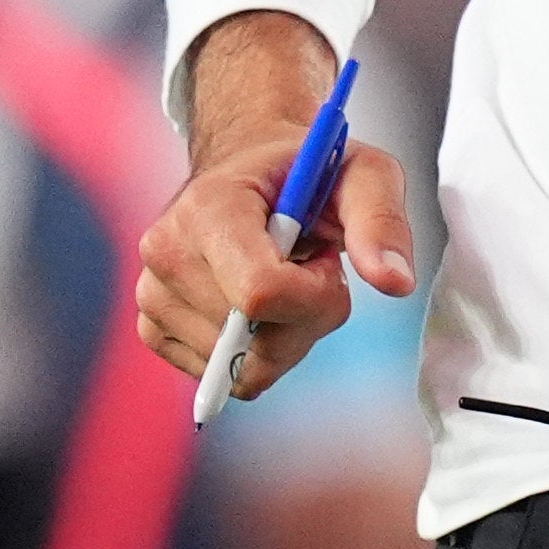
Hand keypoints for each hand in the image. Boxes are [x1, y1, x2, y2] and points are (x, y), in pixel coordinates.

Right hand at [134, 13, 418, 405]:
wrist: (250, 169)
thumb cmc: (308, 173)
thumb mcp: (363, 174)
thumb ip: (382, 220)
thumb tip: (396, 283)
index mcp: (208, 206)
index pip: (261, 293)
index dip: (315, 294)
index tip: (327, 261)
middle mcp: (166, 251)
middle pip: (257, 341)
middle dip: (308, 318)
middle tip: (310, 268)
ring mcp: (152, 295)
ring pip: (243, 369)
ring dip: (285, 337)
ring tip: (282, 280)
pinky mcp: (153, 329)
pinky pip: (226, 379)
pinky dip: (257, 354)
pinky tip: (258, 306)